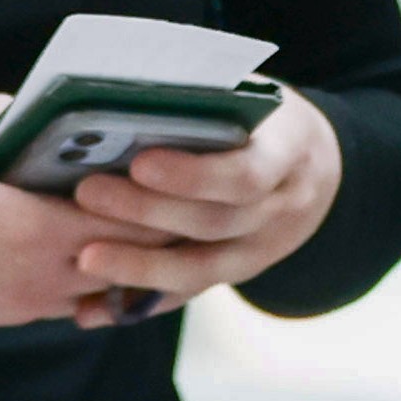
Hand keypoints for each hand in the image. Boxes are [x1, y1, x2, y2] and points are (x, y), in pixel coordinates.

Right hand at [0, 94, 151, 328]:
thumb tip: (44, 105)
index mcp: (33, 229)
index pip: (135, 219)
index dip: (160, 189)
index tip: (167, 153)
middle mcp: (43, 276)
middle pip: (135, 255)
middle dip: (155, 217)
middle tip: (162, 175)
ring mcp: (28, 302)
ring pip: (111, 282)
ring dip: (126, 247)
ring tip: (129, 201)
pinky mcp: (11, 314)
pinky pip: (77, 297)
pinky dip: (96, 269)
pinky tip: (85, 230)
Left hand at [60, 90, 344, 328]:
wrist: (316, 168)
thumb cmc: (266, 118)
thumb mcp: (256, 96)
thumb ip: (211, 97)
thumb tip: (131, 90)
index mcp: (288, 153)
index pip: (246, 174)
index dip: (194, 175)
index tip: (140, 162)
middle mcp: (280, 210)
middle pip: (214, 222)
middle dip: (147, 213)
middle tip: (86, 193)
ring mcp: (260, 250)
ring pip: (201, 270)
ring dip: (138, 268)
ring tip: (84, 259)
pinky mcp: (235, 274)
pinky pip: (186, 294)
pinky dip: (138, 303)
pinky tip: (91, 310)